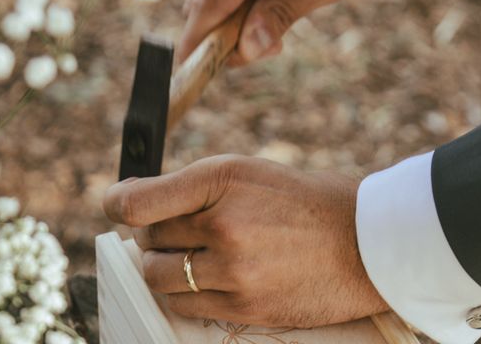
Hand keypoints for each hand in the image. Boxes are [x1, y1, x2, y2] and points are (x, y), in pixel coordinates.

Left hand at [103, 155, 387, 327]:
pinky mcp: (245, 308)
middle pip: (149, 239)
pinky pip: (184, 305)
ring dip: (163, 266)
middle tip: (175, 230)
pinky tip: (205, 277)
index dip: (116, 202)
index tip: (115, 204)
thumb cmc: (303, 199)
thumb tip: (134, 201)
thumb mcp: (247, 172)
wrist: (365, 242)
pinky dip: (184, 292)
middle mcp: (224, 224)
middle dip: (155, 234)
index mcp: (222, 179)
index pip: (139, 201)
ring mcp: (234, 271)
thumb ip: (191, 185)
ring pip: (159, 276)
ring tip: (187, 256)